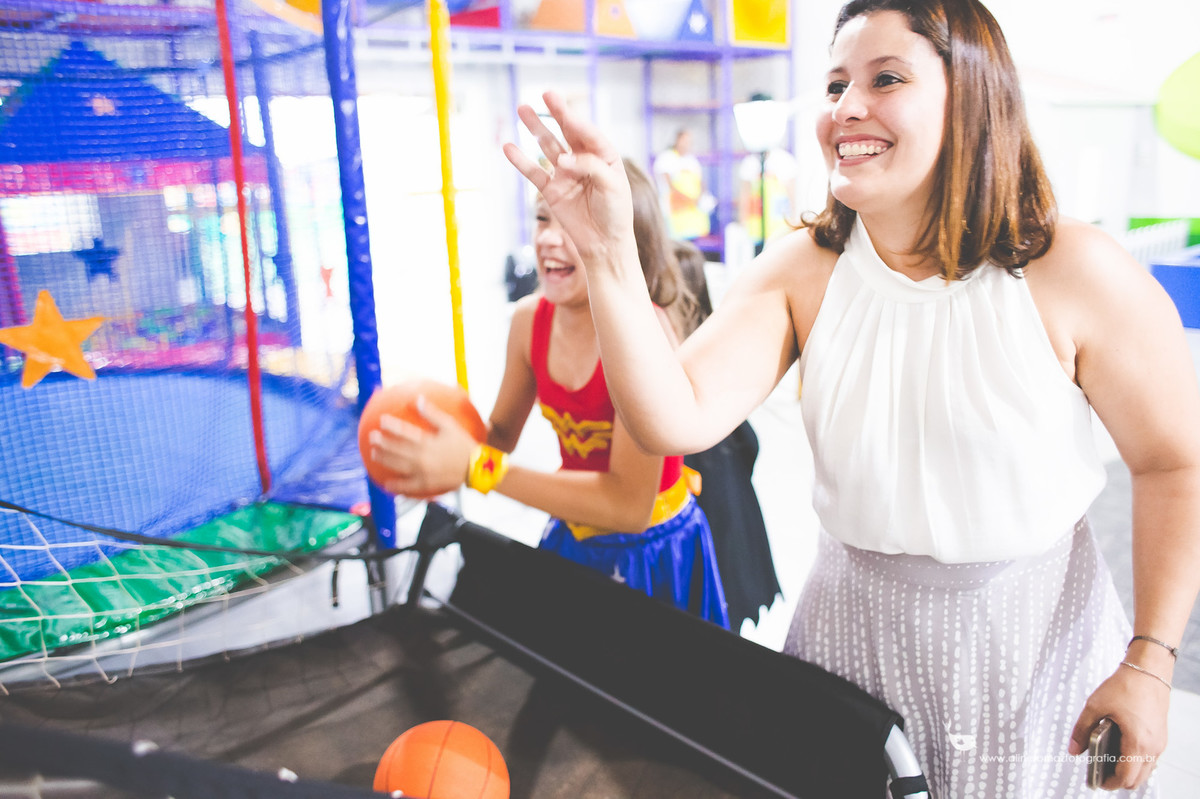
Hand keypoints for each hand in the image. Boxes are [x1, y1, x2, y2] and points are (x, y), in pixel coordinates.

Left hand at [368, 396, 477, 497]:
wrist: (475, 469)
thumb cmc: (463, 445)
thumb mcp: (450, 426)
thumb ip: (432, 414)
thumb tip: (418, 399)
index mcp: (427, 442)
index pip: (405, 432)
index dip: (392, 426)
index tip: (381, 420)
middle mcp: (421, 457)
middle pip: (396, 449)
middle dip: (382, 443)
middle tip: (372, 437)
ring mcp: (422, 472)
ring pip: (398, 466)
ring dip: (384, 460)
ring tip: (374, 454)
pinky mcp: (425, 484)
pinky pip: (407, 486)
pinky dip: (396, 486)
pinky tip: (387, 484)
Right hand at [503, 91, 633, 263]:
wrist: (605, 245)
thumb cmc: (616, 214)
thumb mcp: (613, 187)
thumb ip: (590, 167)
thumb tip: (562, 159)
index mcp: (604, 156)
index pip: (589, 134)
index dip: (576, 122)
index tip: (565, 114)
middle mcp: (583, 160)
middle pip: (567, 132)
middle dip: (557, 113)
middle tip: (546, 93)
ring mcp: (565, 174)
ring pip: (548, 146)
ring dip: (536, 129)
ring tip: (522, 109)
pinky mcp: (551, 190)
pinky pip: (533, 172)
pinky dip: (521, 160)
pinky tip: (509, 147)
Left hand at [1068, 664, 1168, 789]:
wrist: (1147, 670)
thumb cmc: (1124, 686)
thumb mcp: (1094, 706)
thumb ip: (1082, 730)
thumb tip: (1073, 750)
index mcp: (1137, 742)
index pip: (1125, 777)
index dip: (1109, 783)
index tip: (1095, 781)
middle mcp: (1152, 747)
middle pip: (1137, 780)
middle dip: (1118, 780)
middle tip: (1100, 773)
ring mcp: (1159, 743)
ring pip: (1145, 771)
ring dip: (1128, 771)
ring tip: (1107, 762)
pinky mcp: (1160, 736)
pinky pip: (1149, 759)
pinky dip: (1135, 761)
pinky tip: (1119, 750)